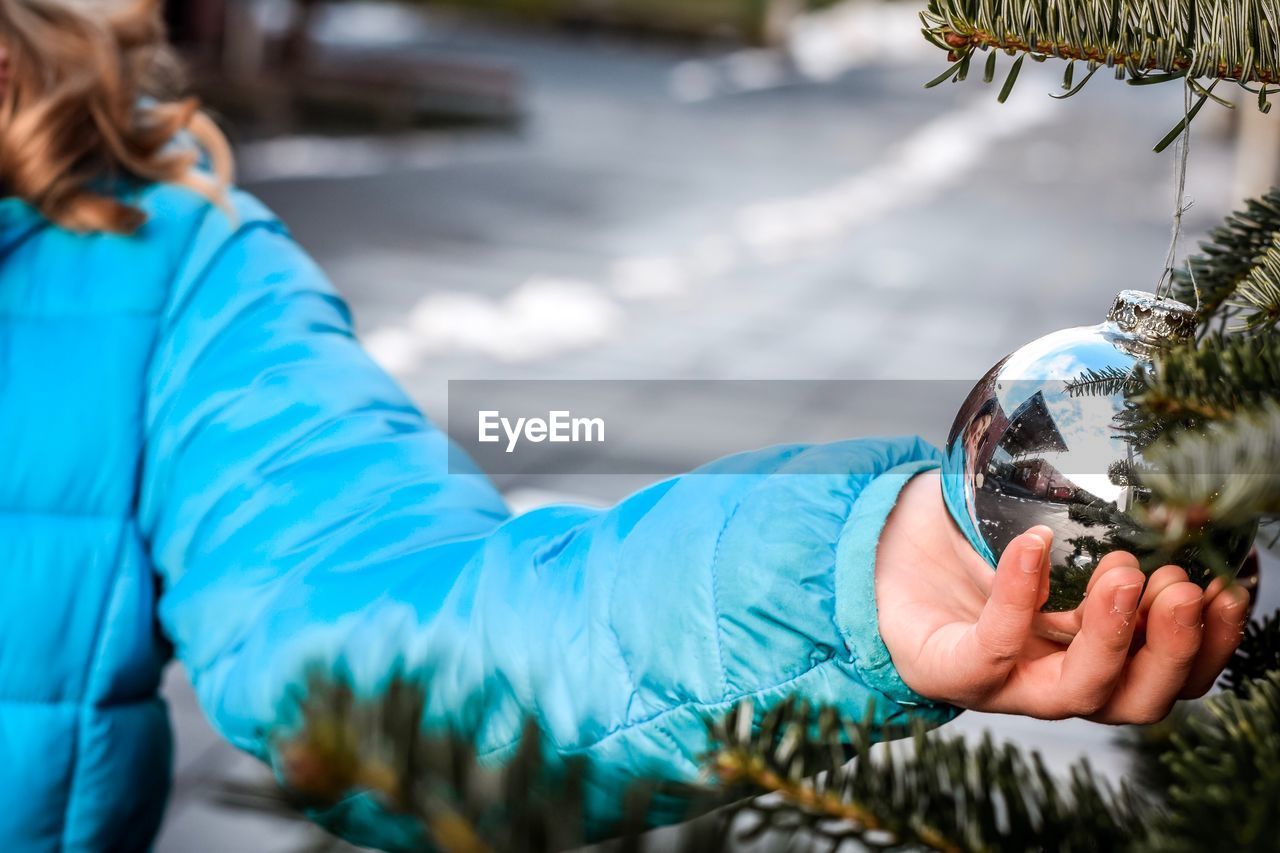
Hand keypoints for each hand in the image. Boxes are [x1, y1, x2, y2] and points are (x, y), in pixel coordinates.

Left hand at [875, 472, 1250, 722]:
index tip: (1234, 584)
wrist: (885, 550)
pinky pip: (990, 648)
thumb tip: (1180, 482)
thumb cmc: (977, 541)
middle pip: (1136, 699)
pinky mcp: (945, 667)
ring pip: (1076, 693)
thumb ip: (1108, 520)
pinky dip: (1019, 599)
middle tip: (1180, 585)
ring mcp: (1002, 682)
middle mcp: (1055, 679)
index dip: (1212, 641)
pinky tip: (1034, 548)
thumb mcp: (1054, 527)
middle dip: (1171, 648)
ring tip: (1120, 572)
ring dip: (1110, 636)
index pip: (1172, 673)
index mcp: (1094, 654)